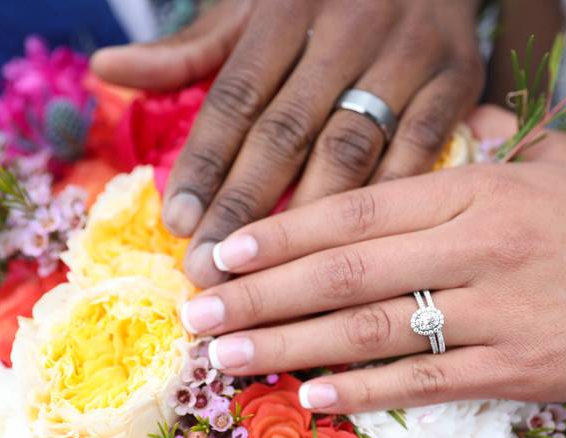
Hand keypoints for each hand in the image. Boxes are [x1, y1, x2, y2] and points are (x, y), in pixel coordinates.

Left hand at [92, 0, 484, 286]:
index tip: (178, 225)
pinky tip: (352, 259)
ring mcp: (407, 56)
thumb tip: (107, 69)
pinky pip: (419, 154)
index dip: (205, 162)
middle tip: (209, 272)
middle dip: (243, 206)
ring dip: (305, 222)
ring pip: (349, 150)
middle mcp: (347, 30)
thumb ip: (188, 50)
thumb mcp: (253, 9)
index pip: (236, 96)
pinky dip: (384, 208)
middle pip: (286, 130)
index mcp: (287, 9)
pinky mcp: (458, 82)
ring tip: (268, 282)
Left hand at [177, 106, 565, 412]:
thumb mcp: (558, 161)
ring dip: (289, 345)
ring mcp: (496, 308)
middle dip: (259, 294)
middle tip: (197, 315)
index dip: (280, 231)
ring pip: (371, 328)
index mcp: (477, 186)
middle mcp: (477, 243)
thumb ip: (491, 143)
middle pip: (343, 270)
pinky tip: (310, 394)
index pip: (354, 207)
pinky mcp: (520, 366)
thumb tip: (448, 121)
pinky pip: (424, 378)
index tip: (221, 252)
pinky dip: (363, 388)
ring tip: (229, 358)